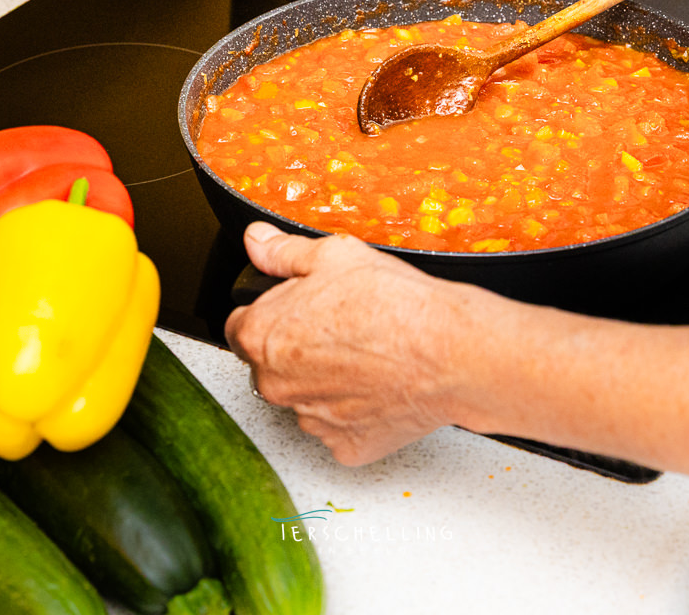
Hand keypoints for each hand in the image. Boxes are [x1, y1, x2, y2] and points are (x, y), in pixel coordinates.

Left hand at [224, 222, 474, 465]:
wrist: (449, 352)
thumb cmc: (395, 305)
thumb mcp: (333, 255)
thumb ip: (282, 252)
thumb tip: (257, 242)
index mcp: (261, 336)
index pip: (240, 327)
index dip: (270, 312)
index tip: (297, 309)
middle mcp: (276, 385)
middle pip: (270, 365)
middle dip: (295, 348)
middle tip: (338, 328)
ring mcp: (310, 420)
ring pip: (304, 397)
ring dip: (323, 381)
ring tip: (364, 355)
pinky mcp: (345, 446)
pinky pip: (339, 427)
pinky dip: (353, 410)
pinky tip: (377, 384)